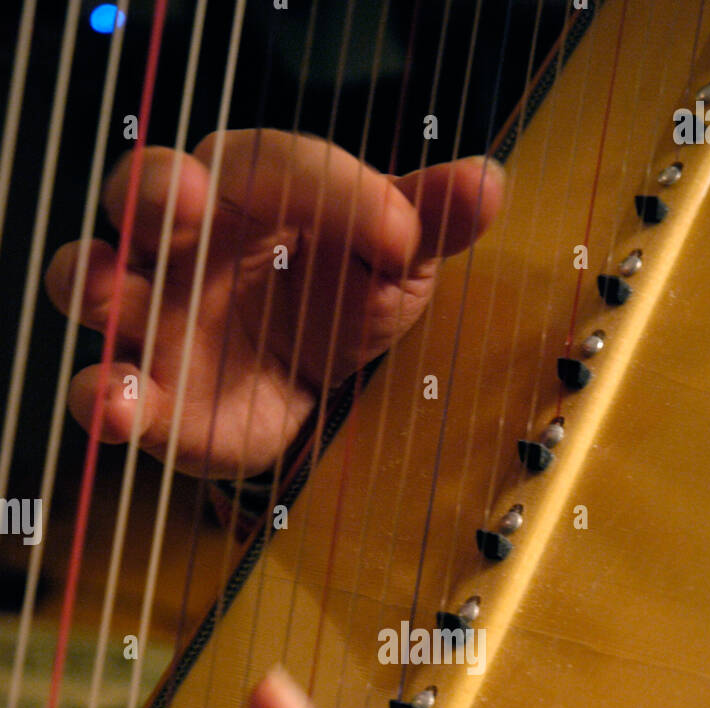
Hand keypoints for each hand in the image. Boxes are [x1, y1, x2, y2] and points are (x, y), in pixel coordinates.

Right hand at [44, 136, 503, 478]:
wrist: (313, 393)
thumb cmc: (341, 299)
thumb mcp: (394, 261)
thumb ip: (427, 220)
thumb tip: (485, 180)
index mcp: (252, 186)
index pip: (278, 165)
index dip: (333, 190)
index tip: (397, 234)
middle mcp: (187, 238)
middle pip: (143, 189)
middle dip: (154, 187)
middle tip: (187, 198)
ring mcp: (155, 314)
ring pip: (88, 277)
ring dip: (91, 279)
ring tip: (112, 296)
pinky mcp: (149, 393)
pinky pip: (103, 387)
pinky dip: (102, 395)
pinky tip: (121, 404)